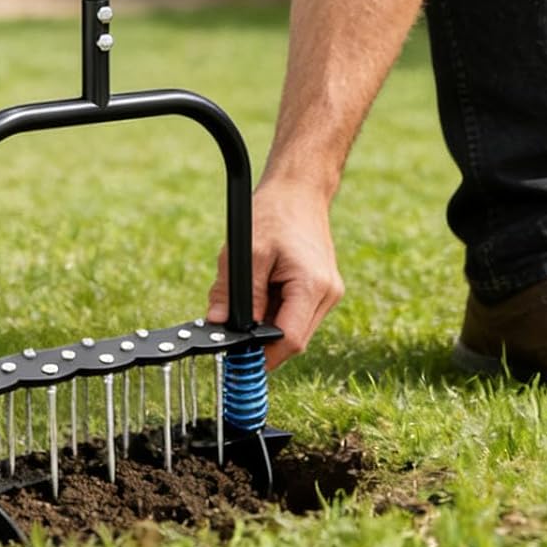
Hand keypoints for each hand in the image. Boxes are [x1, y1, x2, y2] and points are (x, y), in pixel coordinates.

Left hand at [205, 179, 343, 371]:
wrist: (299, 188)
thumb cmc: (276, 212)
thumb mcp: (247, 250)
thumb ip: (233, 292)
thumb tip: (218, 325)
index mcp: (313, 286)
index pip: (290, 340)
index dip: (262, 354)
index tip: (237, 357)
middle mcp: (327, 294)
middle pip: (293, 339)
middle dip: (261, 337)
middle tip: (234, 323)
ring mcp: (328, 292)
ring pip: (294, 328)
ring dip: (268, 321)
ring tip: (251, 292)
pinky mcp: (322, 288)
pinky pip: (296, 312)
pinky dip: (275, 309)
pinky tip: (264, 286)